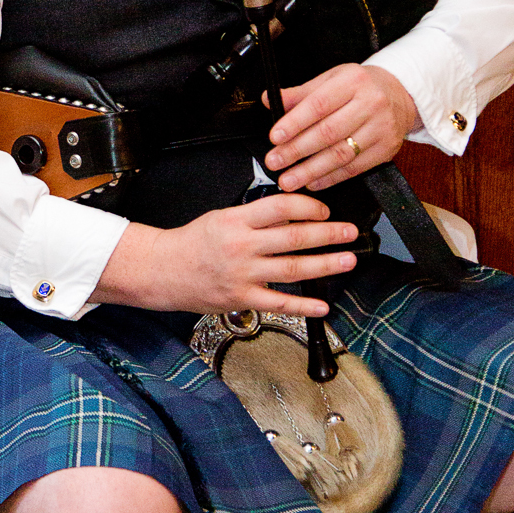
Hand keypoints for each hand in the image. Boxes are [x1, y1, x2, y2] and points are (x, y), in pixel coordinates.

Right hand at [93, 191, 357, 317]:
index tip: (324, 211)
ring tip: (347, 260)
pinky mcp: (241, 299)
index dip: (308, 207)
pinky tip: (323, 305)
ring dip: (325, 265)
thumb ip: (255, 216)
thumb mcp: (222, 217)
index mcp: (237, 220)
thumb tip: (292, 214)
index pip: (281, 207)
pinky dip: (304, 305)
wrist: (162, 271)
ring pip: (292, 268)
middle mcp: (242, 246)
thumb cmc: (193, 243)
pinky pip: (279, 303)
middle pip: (294, 237)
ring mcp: (243, 275)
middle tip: (350, 232)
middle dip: (328, 234)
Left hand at [263, 63, 418, 192]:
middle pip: (328, 132)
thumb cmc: (361, 87)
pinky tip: (312, 182)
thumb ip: (301, 93)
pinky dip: (330, 178)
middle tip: (274, 162)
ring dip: (310, 170)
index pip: (318, 105)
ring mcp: (381, 128)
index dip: (294, 123)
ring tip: (289, 179)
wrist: (399, 94)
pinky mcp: (386, 149)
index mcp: (353, 81)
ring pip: (340, 154)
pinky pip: (354, 168)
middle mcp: (370, 104)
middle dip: (296, 150)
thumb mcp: (332, 79)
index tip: (275, 137)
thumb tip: (270, 100)